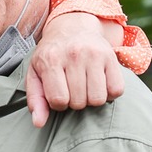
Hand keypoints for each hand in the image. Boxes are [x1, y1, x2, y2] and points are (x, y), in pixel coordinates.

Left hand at [26, 12, 124, 127]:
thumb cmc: (51, 55)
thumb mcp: (35, 73)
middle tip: (72, 89)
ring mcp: (95, 54)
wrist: (72, 27)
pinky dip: (109, 93)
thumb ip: (35, 99)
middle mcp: (74, 55)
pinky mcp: (111, 57)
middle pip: (79, 102)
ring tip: (85, 87)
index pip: (59, 100)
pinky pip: (117, 90)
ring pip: (98, 99)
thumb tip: (39, 123)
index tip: (58, 94)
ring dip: (91, 99)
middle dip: (75, 101)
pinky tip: (99, 84)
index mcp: (51, 59)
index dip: (59, 104)